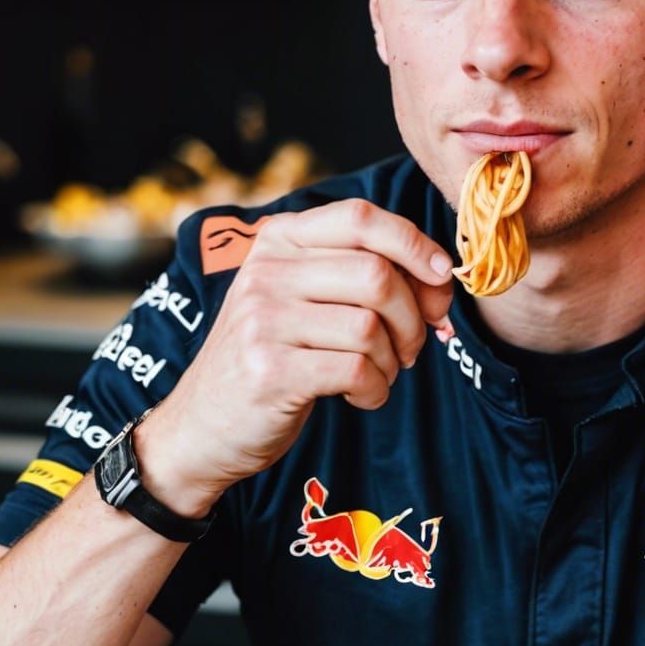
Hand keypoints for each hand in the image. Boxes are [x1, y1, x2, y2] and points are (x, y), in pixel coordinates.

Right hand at [139, 200, 453, 514]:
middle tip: (412, 347)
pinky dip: (376, 390)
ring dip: (394, 360)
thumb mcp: (299, 299)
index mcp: (278, 241)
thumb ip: (356, 275)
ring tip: (380, 374)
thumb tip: (441, 278)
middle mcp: (266, 273)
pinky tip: (363, 396)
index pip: (360, 217)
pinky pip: (357, 371)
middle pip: (377, 274)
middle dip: (412, 317)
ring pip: (371, 327)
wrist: (202, 428)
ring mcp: (263, 321)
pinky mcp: (270, 371)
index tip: (442, 277)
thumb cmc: (271, 359)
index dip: (415, 243)